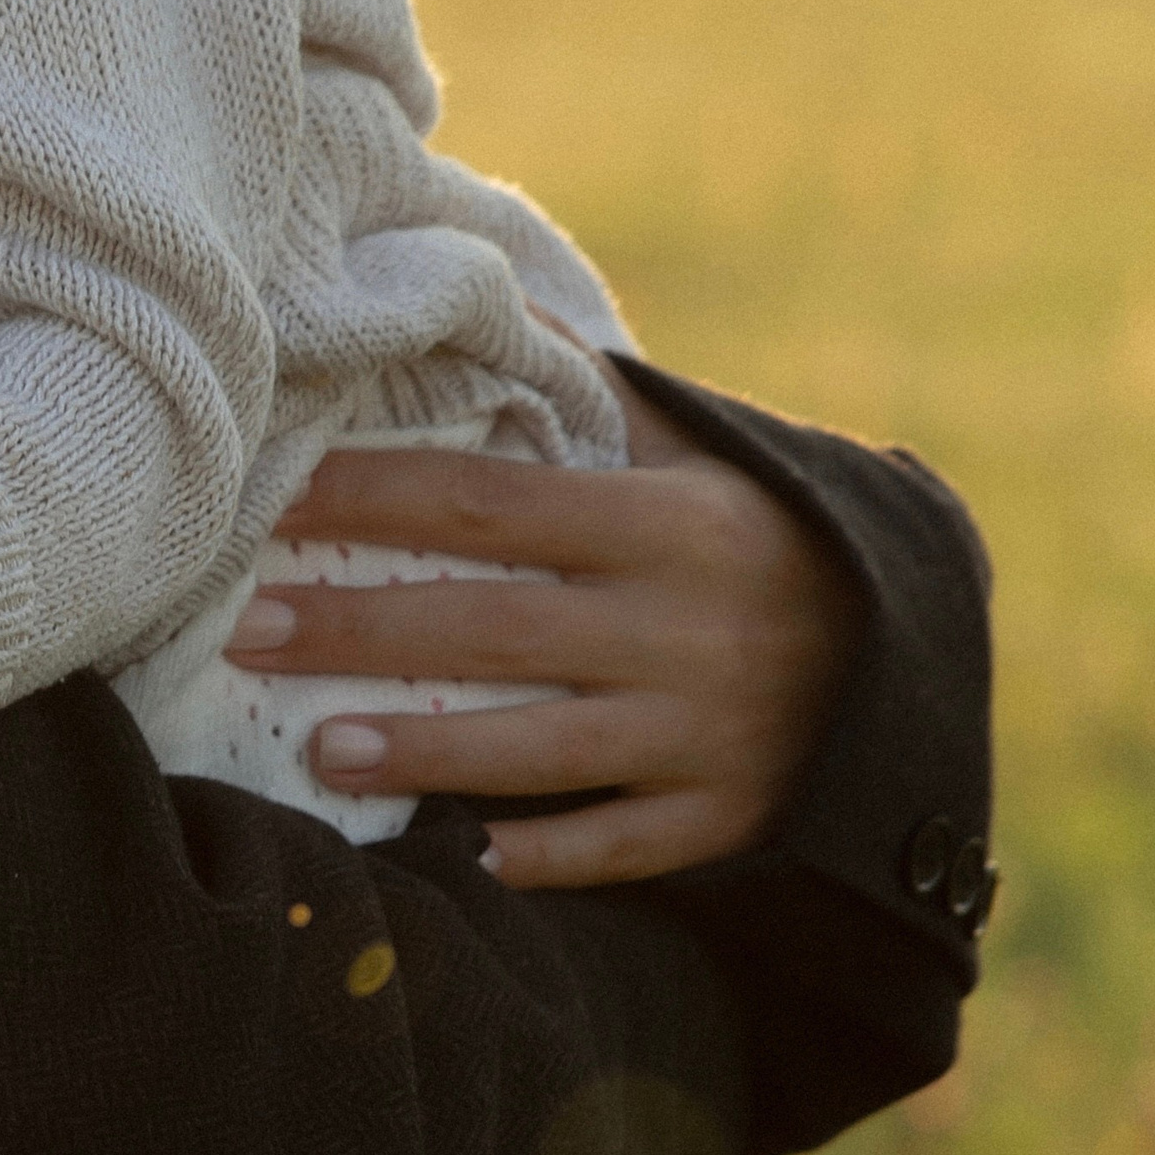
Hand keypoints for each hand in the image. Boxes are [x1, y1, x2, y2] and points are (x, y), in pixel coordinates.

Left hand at [225, 376, 860, 888]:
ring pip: (544, 749)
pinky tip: (448, 860)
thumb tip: (467, 294)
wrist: (906, 644)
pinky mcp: (724, 816)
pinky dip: (537, 856)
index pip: (491, 502)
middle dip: (362, 628)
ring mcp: (706, 732)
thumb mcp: (695, 450)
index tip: (274, 497)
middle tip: (248, 632)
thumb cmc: (755, 531)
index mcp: (670, 522)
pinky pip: (617, 846)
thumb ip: (584, 392)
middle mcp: (685, 628)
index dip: (374, 497)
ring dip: (425, 752)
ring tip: (318, 751)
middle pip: (494, 628)